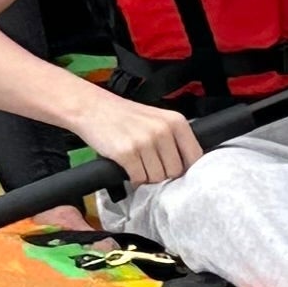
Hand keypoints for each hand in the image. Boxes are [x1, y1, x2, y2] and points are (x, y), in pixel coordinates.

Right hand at [78, 95, 205, 188]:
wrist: (92, 107)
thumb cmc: (124, 116)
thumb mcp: (157, 120)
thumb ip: (174, 140)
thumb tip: (186, 169)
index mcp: (176, 122)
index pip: (195, 157)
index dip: (186, 170)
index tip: (177, 173)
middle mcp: (163, 131)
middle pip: (175, 171)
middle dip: (163, 174)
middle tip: (149, 166)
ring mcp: (145, 142)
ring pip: (158, 178)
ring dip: (147, 177)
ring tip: (137, 163)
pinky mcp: (127, 153)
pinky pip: (139, 179)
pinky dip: (134, 178)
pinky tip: (128, 167)